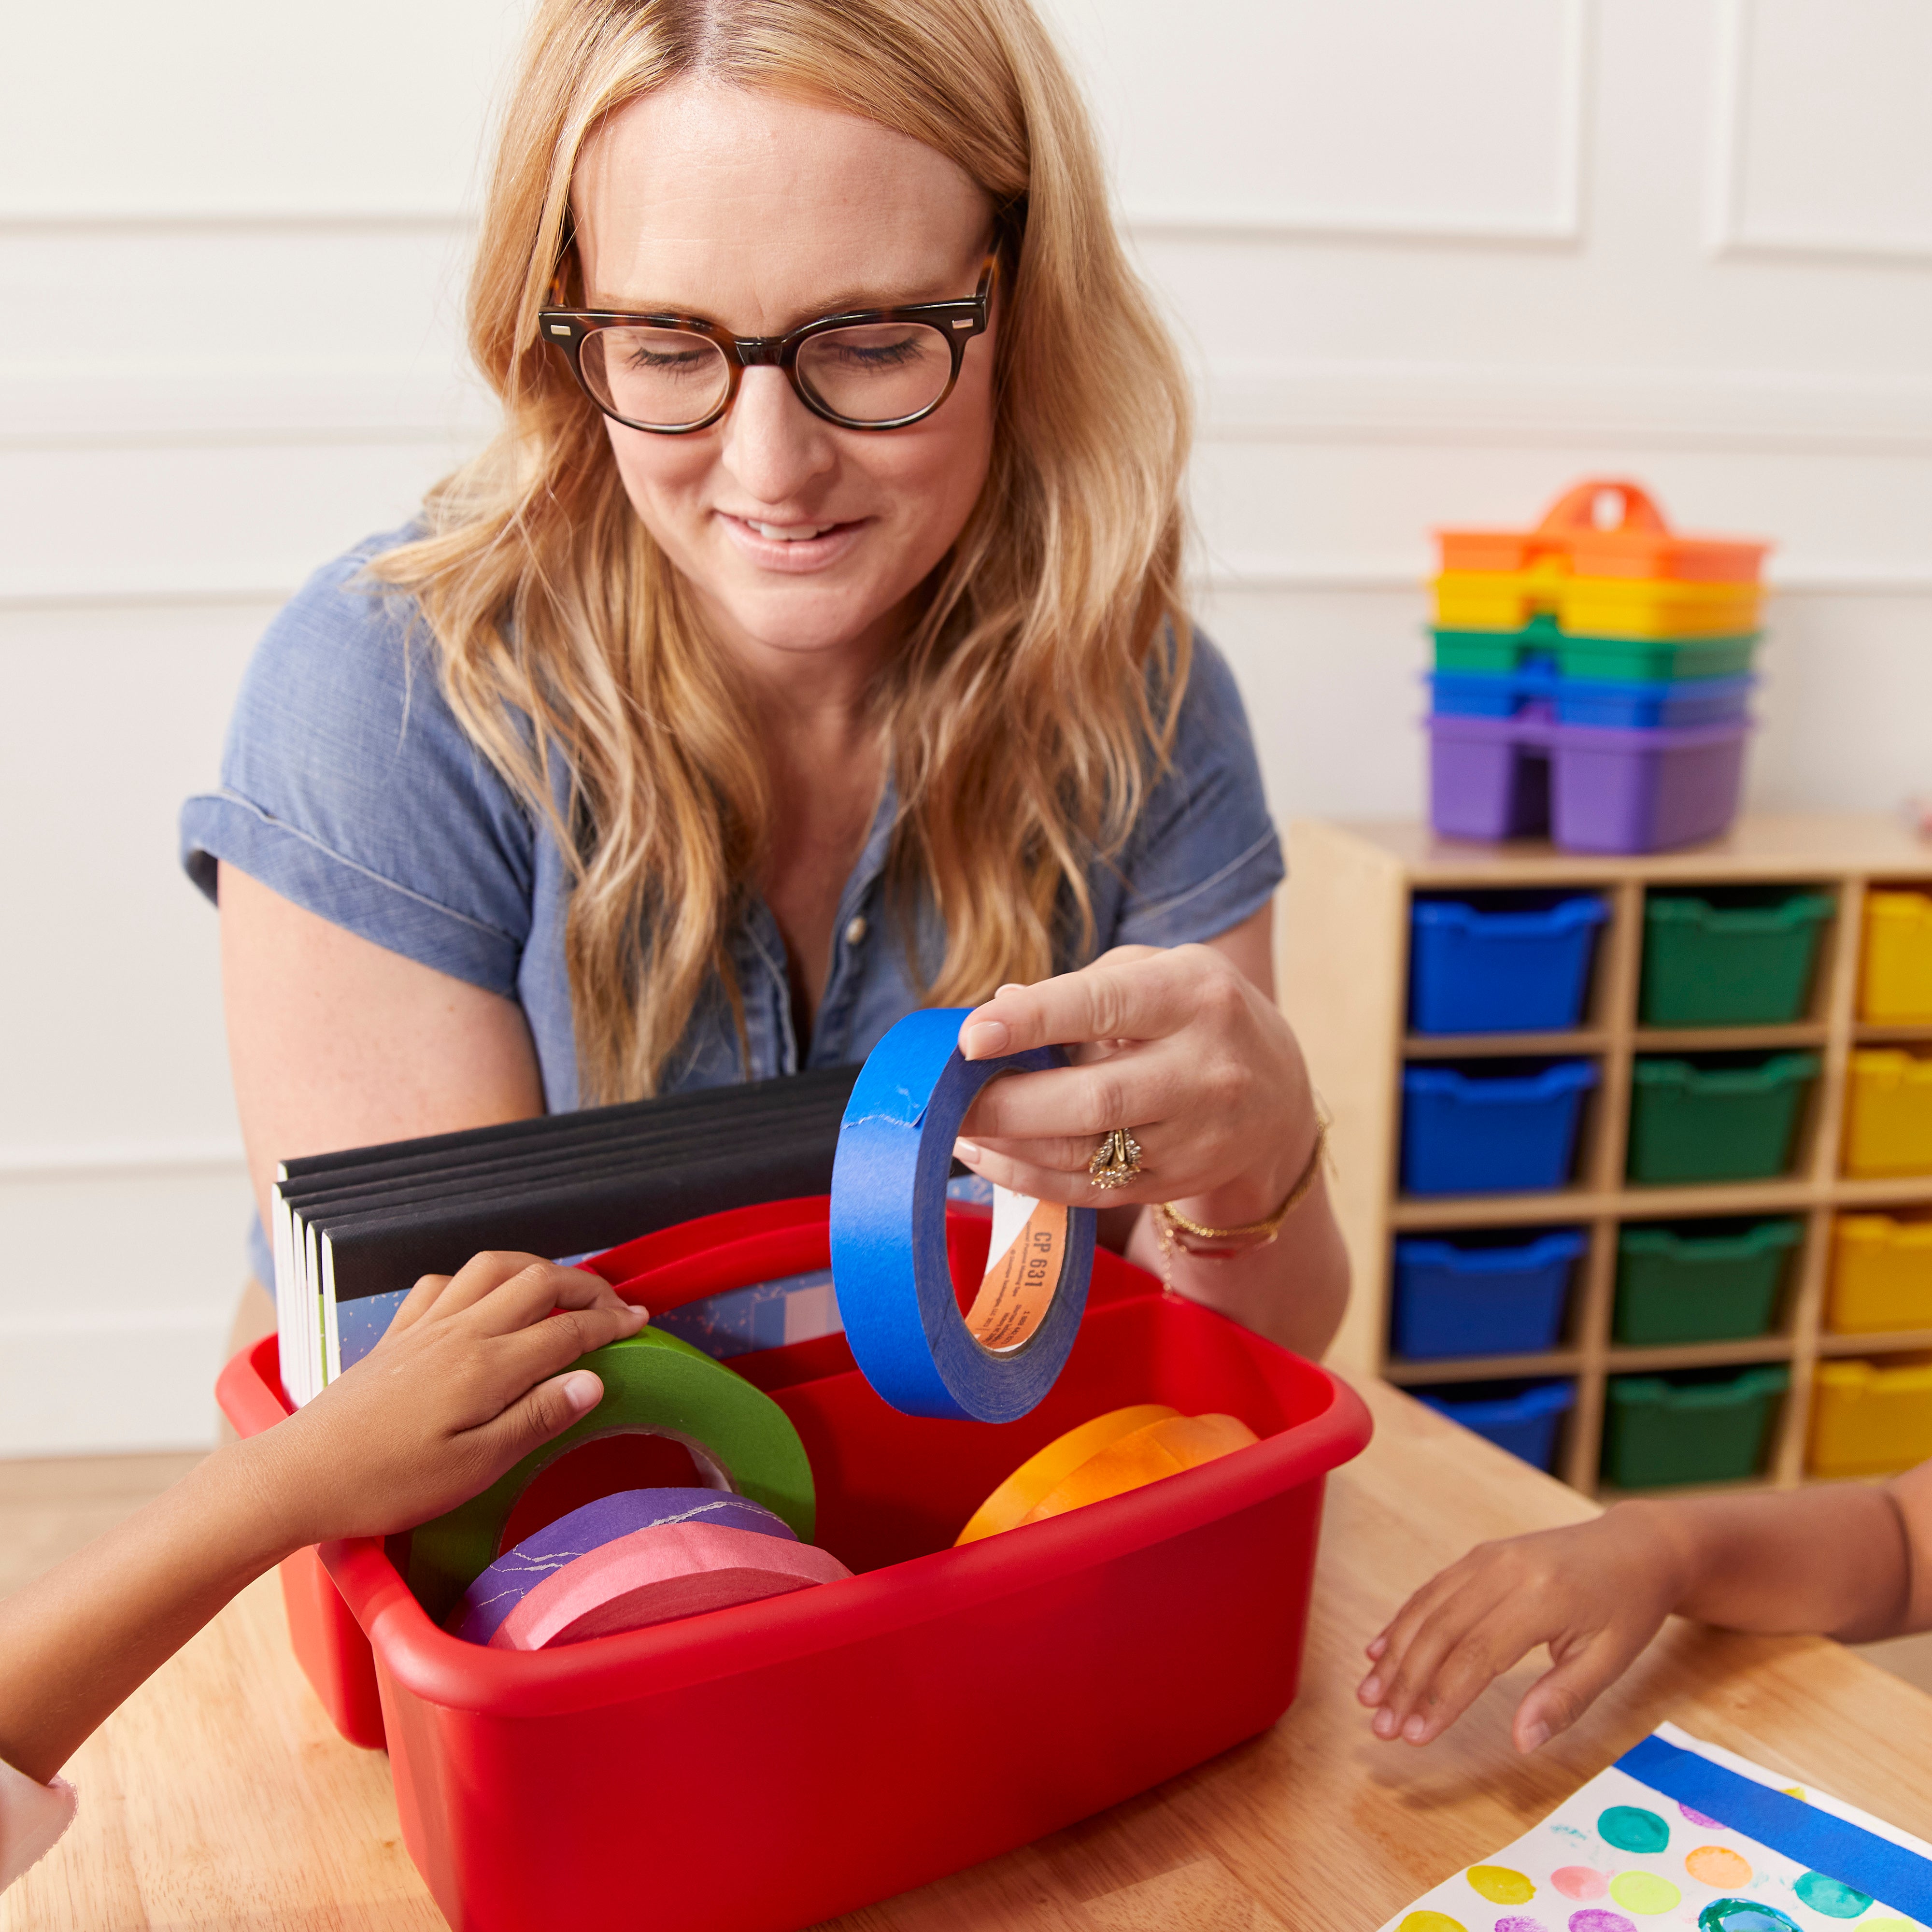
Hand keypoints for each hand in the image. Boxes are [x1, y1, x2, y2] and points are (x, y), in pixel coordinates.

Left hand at [251, 1252, 648, 1545]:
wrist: (298, 1476)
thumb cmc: (387, 1484)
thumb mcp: (475, 1468)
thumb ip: (537, 1418)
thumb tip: (592, 1380)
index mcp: (486, 1367)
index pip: (566, 1331)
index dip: (610, 1323)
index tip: (640, 1322)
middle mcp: (459, 1333)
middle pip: (538, 1281)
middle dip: (586, 1284)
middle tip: (614, 1303)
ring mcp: (424, 1328)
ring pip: (491, 1268)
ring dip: (536, 1267)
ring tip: (561, 1286)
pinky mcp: (394, 1336)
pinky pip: (441, 1282)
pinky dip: (474, 1278)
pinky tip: (481, 1296)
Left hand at [952, 944, 1317, 1223]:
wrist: (1279, 1090)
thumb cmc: (1194, 1013)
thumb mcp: (1154, 973)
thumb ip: (1077, 989)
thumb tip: (994, 1009)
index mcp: (1194, 997)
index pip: (1104, 1006)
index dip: (1033, 1021)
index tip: (970, 1035)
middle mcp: (1204, 1070)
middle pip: (1095, 1098)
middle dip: (1006, 1102)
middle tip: (942, 1100)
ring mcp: (1196, 1136)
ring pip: (1087, 1153)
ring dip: (1007, 1144)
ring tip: (952, 1127)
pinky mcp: (1177, 1183)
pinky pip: (1089, 1191)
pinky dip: (1028, 1179)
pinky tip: (985, 1158)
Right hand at [1358, 1505, 1690, 1751]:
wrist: (1635, 1547)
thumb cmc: (1627, 1609)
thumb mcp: (1610, 1662)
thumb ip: (1562, 1701)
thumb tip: (1520, 1743)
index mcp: (1540, 1598)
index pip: (1476, 1656)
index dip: (1440, 1699)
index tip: (1414, 1736)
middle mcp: (1504, 1570)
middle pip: (1440, 1631)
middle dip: (1405, 1682)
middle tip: (1381, 1727)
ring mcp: (1487, 1558)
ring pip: (1427, 1609)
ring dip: (1394, 1654)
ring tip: (1369, 1696)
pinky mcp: (1479, 1556)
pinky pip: (1432, 1590)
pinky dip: (1403, 1622)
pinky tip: (1381, 1650)